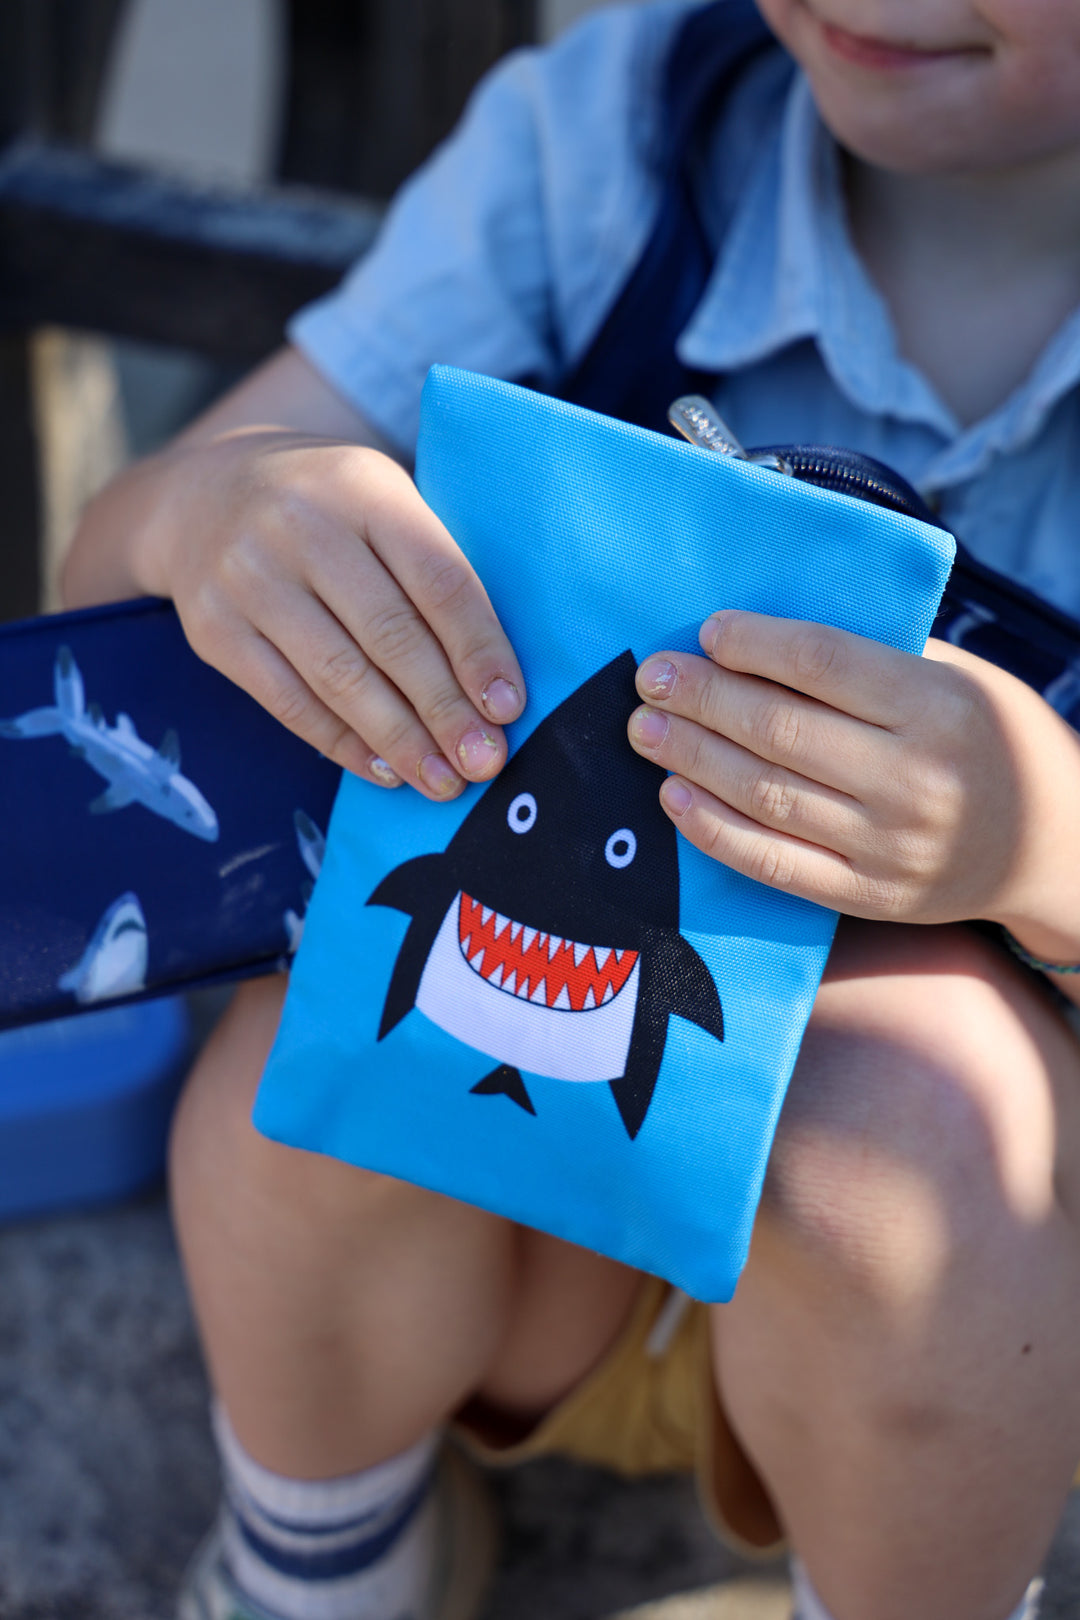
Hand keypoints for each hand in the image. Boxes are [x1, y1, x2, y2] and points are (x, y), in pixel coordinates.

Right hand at [122, 428, 524, 797]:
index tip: (508, 709)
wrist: (202, 496)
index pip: (437, 580)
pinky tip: (384, 769)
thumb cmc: (328, 511)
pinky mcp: (214, 629)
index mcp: (364, 489)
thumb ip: (432, 567)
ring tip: (442, 781)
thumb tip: (492, 683)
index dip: (478, 650)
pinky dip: (343, 743)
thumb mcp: (383, 502)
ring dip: (399, 740)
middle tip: (484, 761)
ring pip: (339, 678)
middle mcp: (301, 527)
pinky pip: (289, 702)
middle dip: (445, 709)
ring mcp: (248, 579)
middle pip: (390, 635)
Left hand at [627, 609, 1079, 927]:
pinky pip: (773, 864)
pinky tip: (673, 797)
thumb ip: (880, 656)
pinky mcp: (868, 895)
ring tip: (646, 729)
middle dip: (702, 698)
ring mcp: (889, 846)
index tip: (707, 631)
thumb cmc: (993, 740)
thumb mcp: (963, 679)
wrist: (1052, 848)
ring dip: (692, 758)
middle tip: (651, 676)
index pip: (823, 664)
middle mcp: (914, 779)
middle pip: (780, 730)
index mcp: (937, 707)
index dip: (755, 644)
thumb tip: (766, 635)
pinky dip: (713, 830)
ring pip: (766, 795)